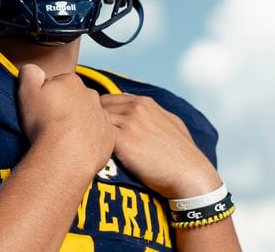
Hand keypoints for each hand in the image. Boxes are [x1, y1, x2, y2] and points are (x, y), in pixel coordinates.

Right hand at [17, 64, 115, 171]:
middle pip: (74, 99)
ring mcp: (102, 115)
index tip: (41, 110)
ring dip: (77, 124)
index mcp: (71, 81)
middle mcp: (91, 95)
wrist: (65, 155)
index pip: (57, 84)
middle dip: (64, 108)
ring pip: (87, 116)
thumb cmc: (45, 124)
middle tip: (50, 125)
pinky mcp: (109, 135)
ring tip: (63, 139)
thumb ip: (30, 73)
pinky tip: (76, 148)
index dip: (47, 97)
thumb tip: (34, 69)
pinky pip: (98, 134)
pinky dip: (89, 139)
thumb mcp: (27, 91)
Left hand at [100, 94, 221, 198]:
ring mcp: (129, 123)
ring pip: (95, 121)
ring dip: (91, 133)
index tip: (95, 127)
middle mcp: (135, 109)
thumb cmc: (182, 153)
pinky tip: (95, 156)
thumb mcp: (171, 122)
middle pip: (98, 108)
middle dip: (91, 121)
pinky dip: (94, 145)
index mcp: (144, 102)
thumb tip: (140, 112)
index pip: (108, 100)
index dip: (99, 114)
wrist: (189, 174)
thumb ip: (153, 114)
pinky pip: (98, 137)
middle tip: (86, 137)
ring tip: (88, 147)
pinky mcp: (123, 141)